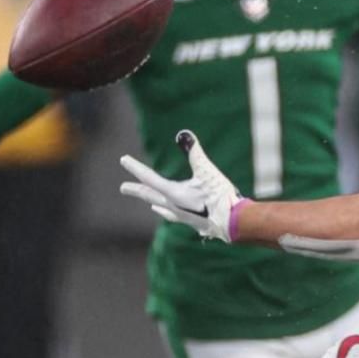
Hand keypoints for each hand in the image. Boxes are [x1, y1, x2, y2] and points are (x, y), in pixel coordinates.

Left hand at [119, 130, 246, 241]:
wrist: (235, 223)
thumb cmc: (220, 197)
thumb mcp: (207, 172)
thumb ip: (195, 153)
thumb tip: (185, 134)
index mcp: (173, 194)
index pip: (149, 178)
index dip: (135, 167)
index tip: (123, 160)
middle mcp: (173, 206)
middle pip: (150, 195)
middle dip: (136, 189)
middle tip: (123, 188)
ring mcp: (182, 216)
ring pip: (160, 206)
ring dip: (151, 200)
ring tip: (146, 200)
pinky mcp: (192, 222)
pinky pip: (171, 215)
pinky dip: (164, 211)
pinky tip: (164, 212)